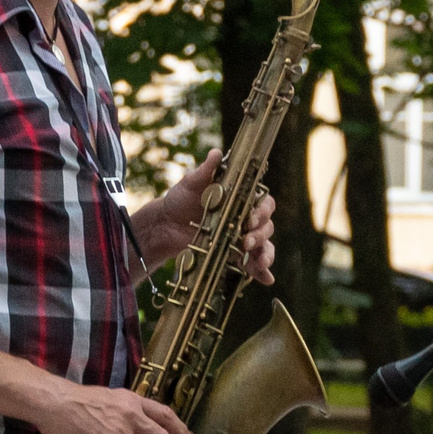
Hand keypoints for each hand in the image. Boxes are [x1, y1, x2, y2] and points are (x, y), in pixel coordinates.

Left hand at [130, 147, 277, 283]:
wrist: (165, 226)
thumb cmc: (180, 200)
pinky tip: (266, 279)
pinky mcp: (234, 254)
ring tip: (258, 263)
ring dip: (265, 254)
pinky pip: (253, 263)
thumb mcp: (190, 183)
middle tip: (246, 240)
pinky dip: (262, 272)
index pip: (263, 203)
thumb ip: (205, 171)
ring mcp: (241, 237)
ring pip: (264, 244)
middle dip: (260, 234)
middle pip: (266, 225)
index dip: (262, 211)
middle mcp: (246, 217)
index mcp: (241, 198)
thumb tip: (216, 154)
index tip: (251, 218)